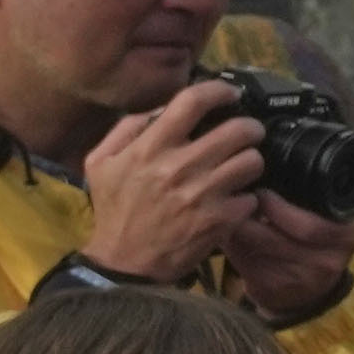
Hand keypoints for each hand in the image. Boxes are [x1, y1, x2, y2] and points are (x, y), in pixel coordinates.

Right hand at [70, 78, 268, 290]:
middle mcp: (180, 167)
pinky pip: (252, 197)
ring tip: (242, 166)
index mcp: (150, 148)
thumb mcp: (100, 163)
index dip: (219, 91)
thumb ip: (127, 128)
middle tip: (248, 132)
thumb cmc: (114, 209)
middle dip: (250, 128)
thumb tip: (158, 106)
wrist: (125, 262)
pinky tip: (234, 199)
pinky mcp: (221, 220)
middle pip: (238, 129)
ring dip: (251, 161)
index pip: (193, 101)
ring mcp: (204, 194)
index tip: (229, 94)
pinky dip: (247, 197)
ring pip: (252, 161)